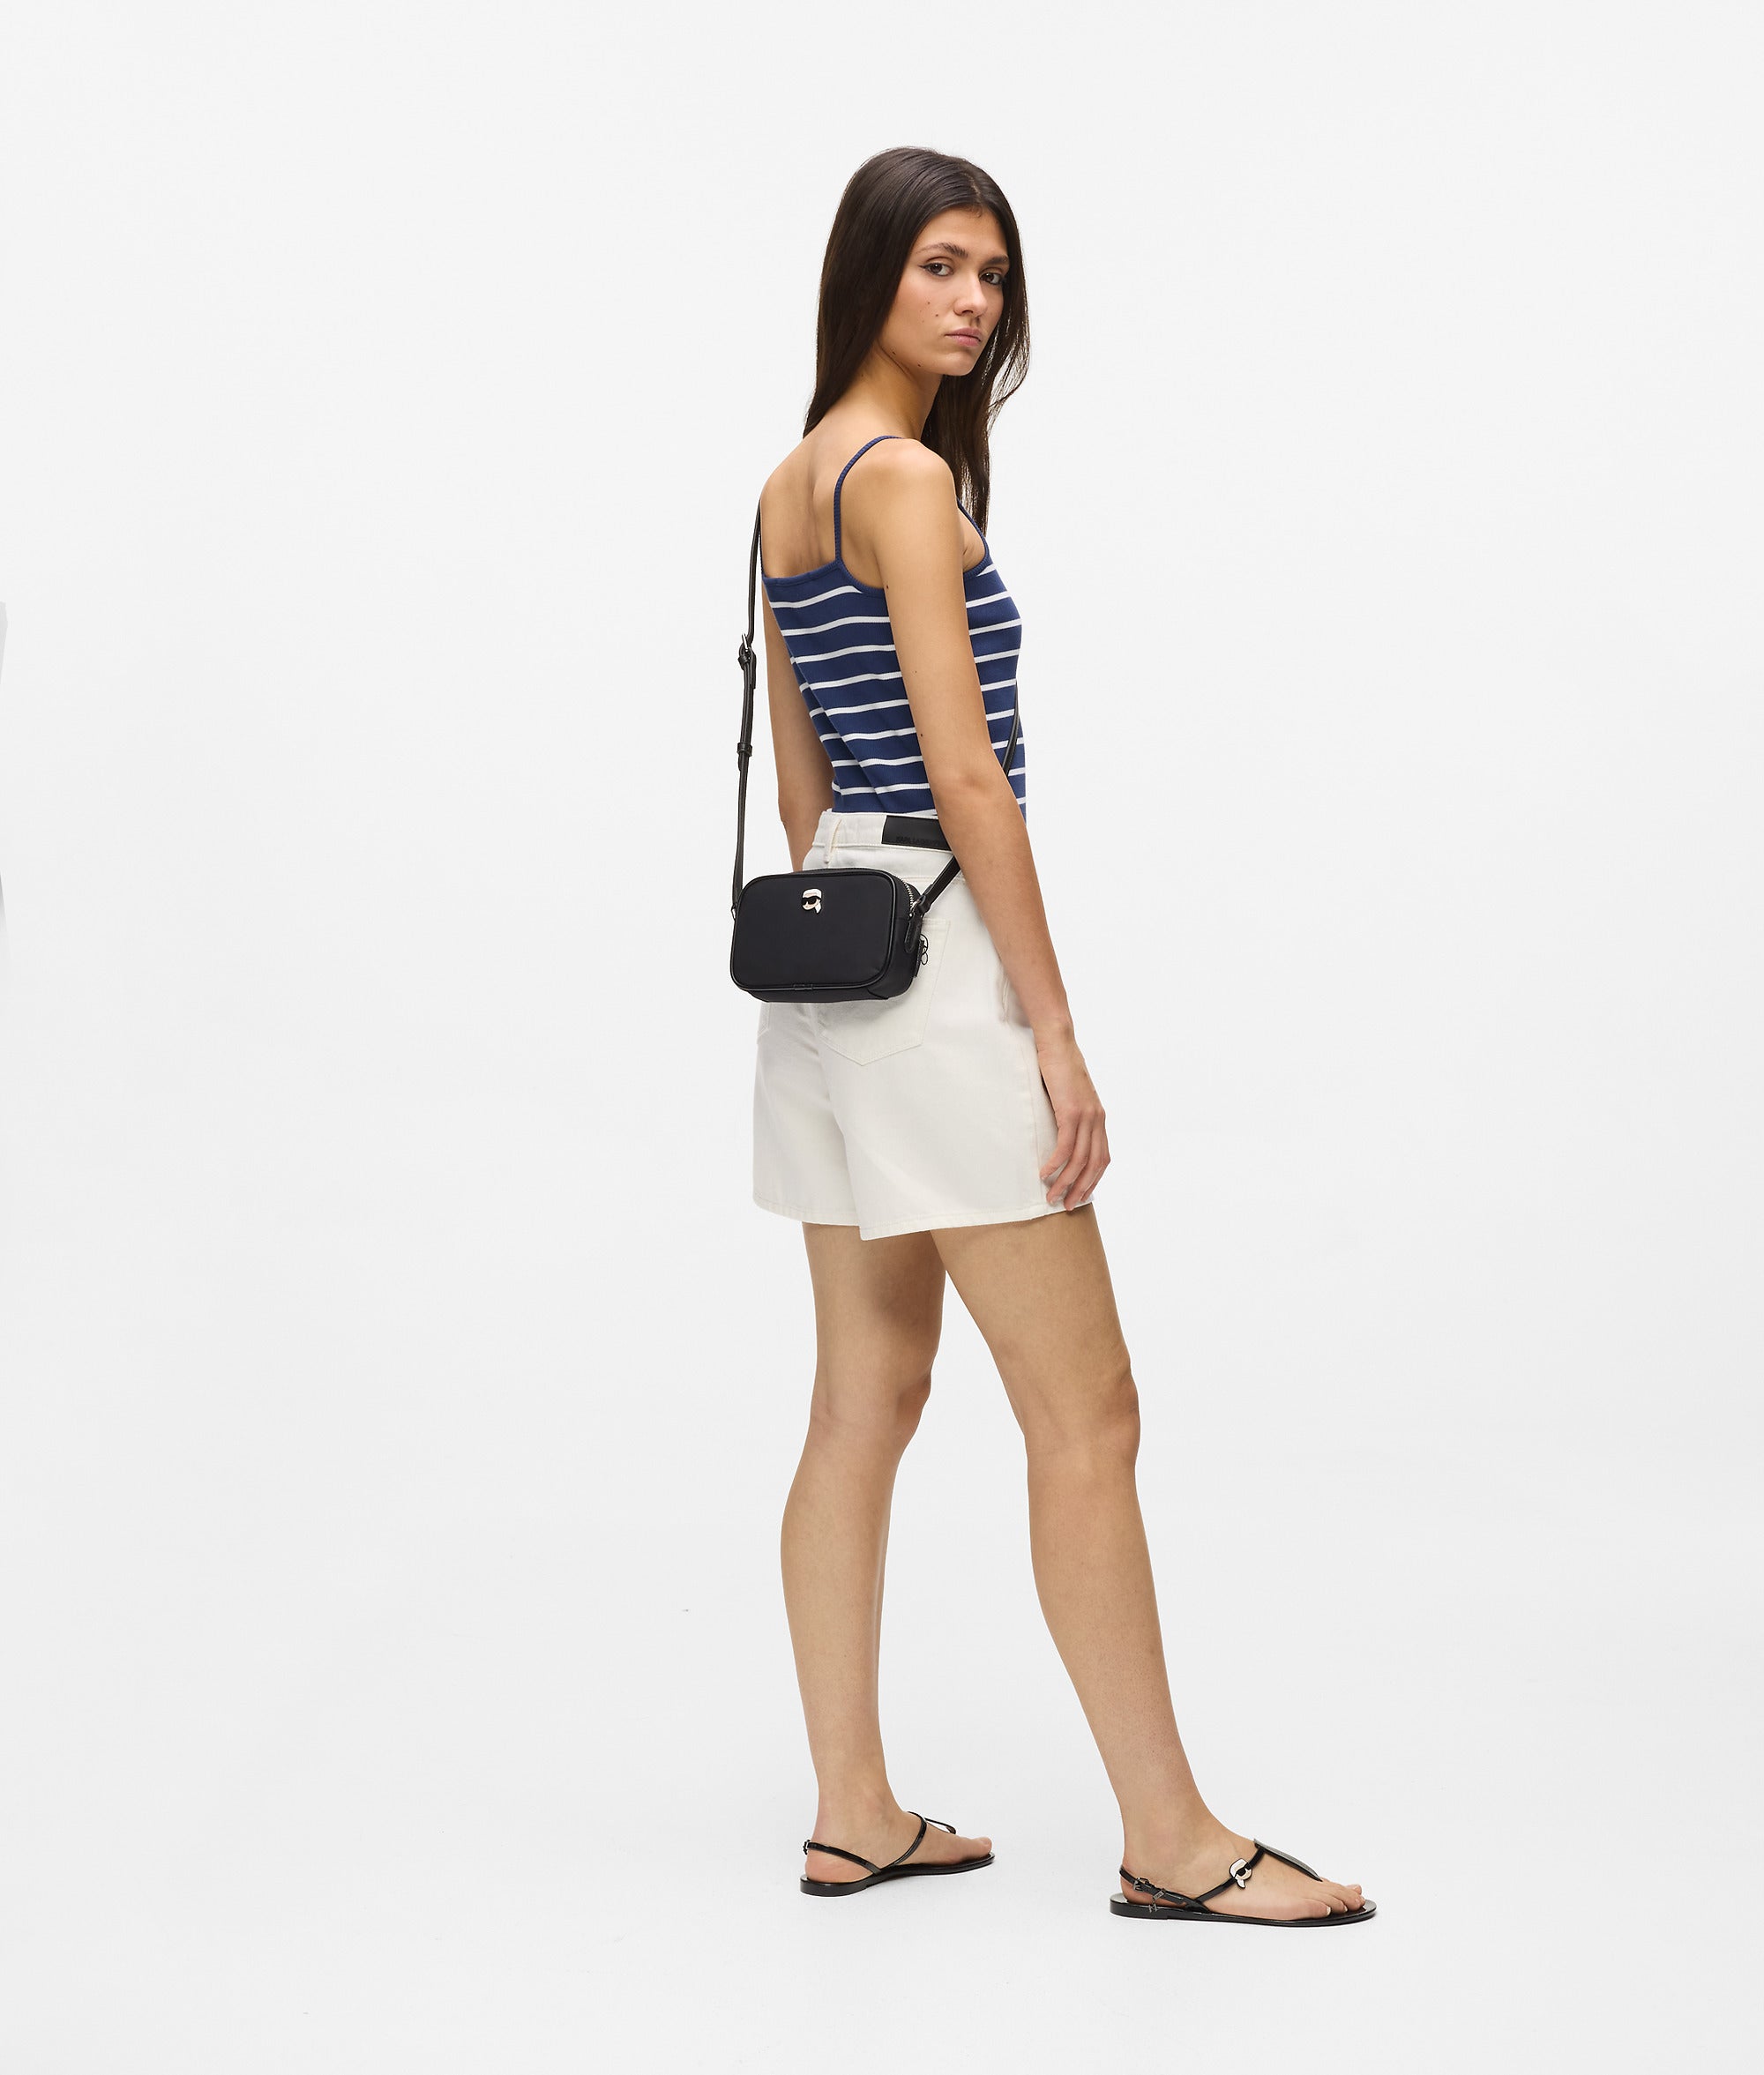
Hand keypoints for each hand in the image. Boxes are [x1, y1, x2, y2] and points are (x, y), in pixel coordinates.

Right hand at [1034, 1028, 1108, 1208]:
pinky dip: (1055, 1164)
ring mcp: (1086, 1116)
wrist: (1058, 1041)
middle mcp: (1098, 1120)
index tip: (1080, 1196)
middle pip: (1094, 1165)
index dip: (1093, 1180)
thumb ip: (1069, 1115)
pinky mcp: (1071, 1111)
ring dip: (1065, 1182)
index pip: (1102, 1158)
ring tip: (1051, 1196)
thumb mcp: (1068, 1096)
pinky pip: (1065, 1146)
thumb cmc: (1059, 1066)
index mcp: (1099, 1118)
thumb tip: (1057, 1132)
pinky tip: (1044, 1174)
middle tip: (1066, 1205)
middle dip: (1081, 1189)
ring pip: (1080, 1160)